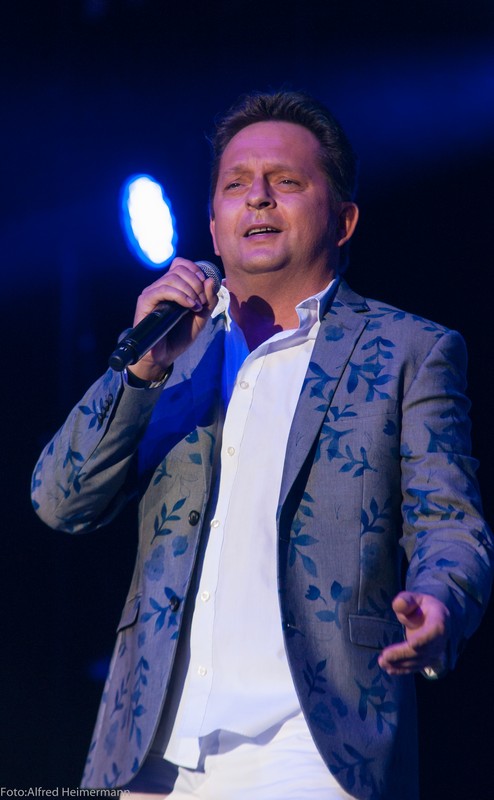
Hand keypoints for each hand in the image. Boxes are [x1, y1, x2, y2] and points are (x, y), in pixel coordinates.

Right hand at [128, 257, 218, 381]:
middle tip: (202, 301)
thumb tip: (210, 280)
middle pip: (179, 269)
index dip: (195, 270)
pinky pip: (163, 290)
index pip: (181, 264)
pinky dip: (181, 296)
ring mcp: (152, 293)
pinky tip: (189, 306)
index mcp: (172, 287)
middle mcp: (160, 286)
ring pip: (172, 277)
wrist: (164, 355)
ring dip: (190, 290)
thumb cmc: (180, 336)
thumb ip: (209, 301)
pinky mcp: (145, 301)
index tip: (205, 286)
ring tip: (196, 307)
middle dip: (196, 283)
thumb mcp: (201, 318)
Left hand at [378, 591, 449, 675]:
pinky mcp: (426, 660)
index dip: (424, 639)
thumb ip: (406, 600)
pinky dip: (401, 669)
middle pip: (422, 651)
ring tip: (382, 662)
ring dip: (399, 664)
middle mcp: (439, 641)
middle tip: (385, 656)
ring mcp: (433, 653)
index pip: (434, 632)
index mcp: (439, 622)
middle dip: (403, 654)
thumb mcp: (415, 598)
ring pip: (417, 662)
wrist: (434, 619)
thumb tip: (398, 606)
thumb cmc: (422, 606)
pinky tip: (388, 669)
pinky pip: (414, 667)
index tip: (412, 644)